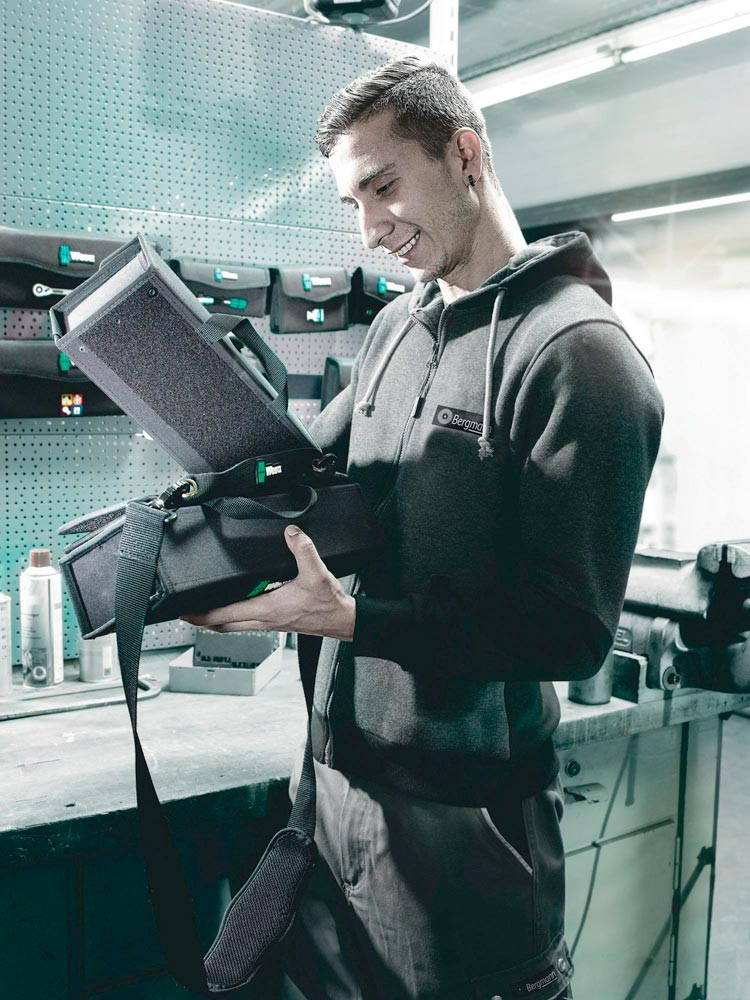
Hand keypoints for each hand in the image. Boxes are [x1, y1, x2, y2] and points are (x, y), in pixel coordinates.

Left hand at [179, 525, 355, 640]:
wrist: (342, 620)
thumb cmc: (329, 603)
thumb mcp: (317, 573)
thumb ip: (303, 549)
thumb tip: (290, 532)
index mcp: (267, 609)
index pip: (225, 616)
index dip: (201, 615)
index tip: (185, 612)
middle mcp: (264, 620)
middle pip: (223, 626)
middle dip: (202, 620)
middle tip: (186, 613)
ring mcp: (269, 623)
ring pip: (234, 627)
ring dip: (217, 621)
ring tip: (205, 610)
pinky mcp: (276, 622)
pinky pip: (246, 623)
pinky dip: (233, 618)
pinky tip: (236, 607)